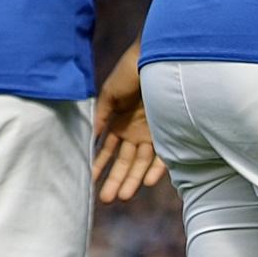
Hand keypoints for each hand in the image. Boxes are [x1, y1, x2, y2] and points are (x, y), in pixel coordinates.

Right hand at [92, 42, 161, 203]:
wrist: (156, 56)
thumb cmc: (130, 72)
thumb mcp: (110, 95)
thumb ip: (100, 117)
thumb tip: (88, 140)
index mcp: (118, 123)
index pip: (106, 151)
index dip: (98, 166)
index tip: (88, 181)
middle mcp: (134, 132)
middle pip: (124, 162)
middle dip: (115, 180)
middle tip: (107, 199)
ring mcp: (152, 133)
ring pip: (141, 163)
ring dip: (133, 180)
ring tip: (123, 197)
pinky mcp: (170, 131)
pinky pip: (163, 155)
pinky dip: (156, 169)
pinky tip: (148, 182)